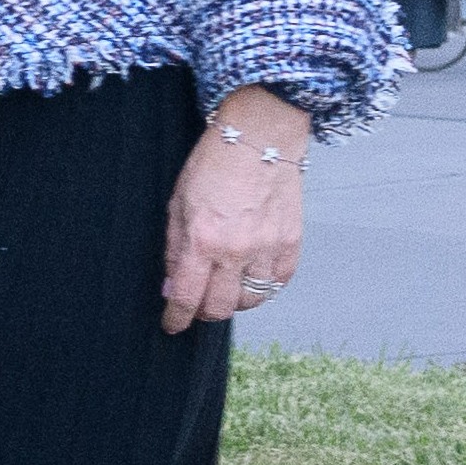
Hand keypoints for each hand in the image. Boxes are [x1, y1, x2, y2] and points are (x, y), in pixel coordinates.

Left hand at [158, 91, 306, 334]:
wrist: (260, 139)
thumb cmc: (212, 166)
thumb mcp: (177, 205)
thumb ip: (175, 250)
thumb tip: (172, 286)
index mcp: (204, 240)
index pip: (188, 296)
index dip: (177, 317)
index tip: (172, 325)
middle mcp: (238, 250)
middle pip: (221, 306)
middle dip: (205, 313)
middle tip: (197, 306)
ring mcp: (269, 247)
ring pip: (252, 299)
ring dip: (234, 301)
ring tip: (224, 289)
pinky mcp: (292, 242)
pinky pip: (279, 282)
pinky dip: (264, 288)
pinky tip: (251, 279)